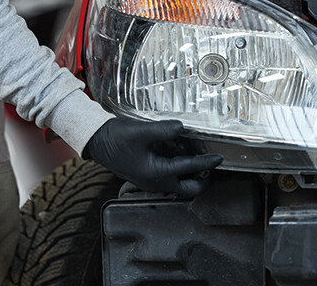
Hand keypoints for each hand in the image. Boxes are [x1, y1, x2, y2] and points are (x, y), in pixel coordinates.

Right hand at [84, 118, 222, 195]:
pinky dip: (179, 164)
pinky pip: (171, 173)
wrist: (97, 141)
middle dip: (203, 177)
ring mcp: (152, 180)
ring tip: (196, 152)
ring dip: (191, 170)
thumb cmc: (116, 138)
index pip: (190, 169)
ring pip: (181, 181)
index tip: (219, 157)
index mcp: (156, 174)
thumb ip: (165, 130)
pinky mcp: (148, 174)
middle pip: (189, 187)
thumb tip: (183, 128)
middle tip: (211, 163)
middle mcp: (156, 182)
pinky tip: (179, 148)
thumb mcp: (142, 131)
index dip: (207, 162)